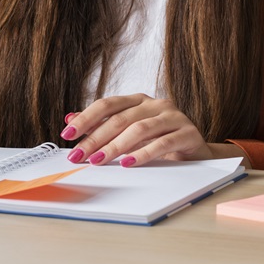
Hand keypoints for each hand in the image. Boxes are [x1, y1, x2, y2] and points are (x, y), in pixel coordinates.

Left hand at [60, 94, 240, 166]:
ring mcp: (173, 116)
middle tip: (79, 155)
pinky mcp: (188, 133)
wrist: (196, 151)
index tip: (67, 134)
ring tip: (99, 160)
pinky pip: (162, 142)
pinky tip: (128, 163)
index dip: (86, 118)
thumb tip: (70, 118)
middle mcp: (155, 104)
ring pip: (139, 129)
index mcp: (138, 100)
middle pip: (120, 118)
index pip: (108, 104)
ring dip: (116, 146)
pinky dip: (143, 153)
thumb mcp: (129, 131)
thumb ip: (102, 124)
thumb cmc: (159, 139)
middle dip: (96, 138)